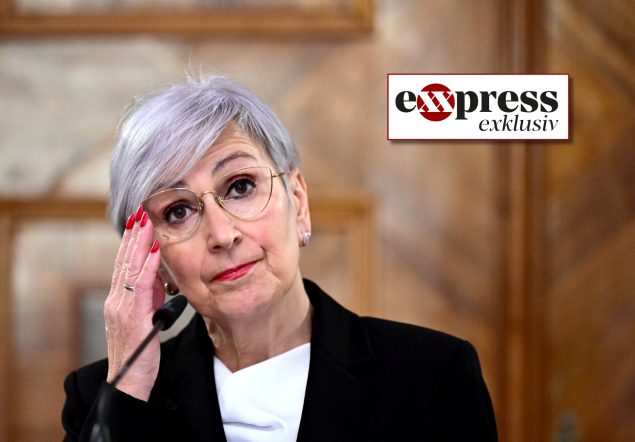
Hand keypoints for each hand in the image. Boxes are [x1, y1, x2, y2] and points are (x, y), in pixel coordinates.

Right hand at [104, 205, 164, 400]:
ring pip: (129, 268)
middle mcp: (116, 299)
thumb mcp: (146, 318)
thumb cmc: (140, 351)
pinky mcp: (131, 316)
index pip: (124, 264)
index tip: (139, 221)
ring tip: (145, 221)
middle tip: (140, 211)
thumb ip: (150, 299)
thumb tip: (160, 281)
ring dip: (139, 243)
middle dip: (133, 235)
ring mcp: (121, 307)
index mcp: (119, 300)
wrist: (129, 381)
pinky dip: (146, 266)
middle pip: (124, 260)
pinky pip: (140, 286)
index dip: (131, 242)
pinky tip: (153, 251)